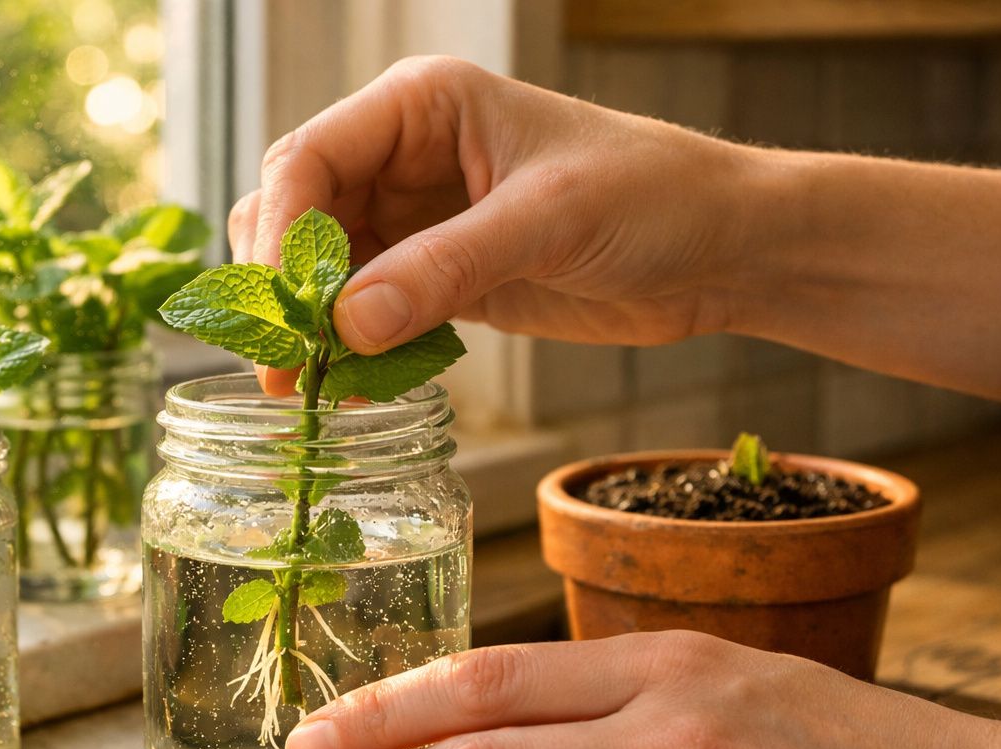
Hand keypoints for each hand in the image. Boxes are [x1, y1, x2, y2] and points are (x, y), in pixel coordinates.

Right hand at [230, 57, 761, 395]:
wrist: (721, 249)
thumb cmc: (653, 196)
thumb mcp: (547, 221)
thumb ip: (444, 267)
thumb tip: (346, 325)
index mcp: (421, 107)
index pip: (308, 158)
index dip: (279, 231)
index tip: (280, 308)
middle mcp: (403, 157)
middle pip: (295, 214)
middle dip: (280, 287)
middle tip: (282, 362)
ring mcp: (415, 221)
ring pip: (321, 271)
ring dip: (307, 327)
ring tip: (303, 388)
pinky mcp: (435, 278)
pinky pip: (365, 312)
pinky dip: (348, 350)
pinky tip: (347, 388)